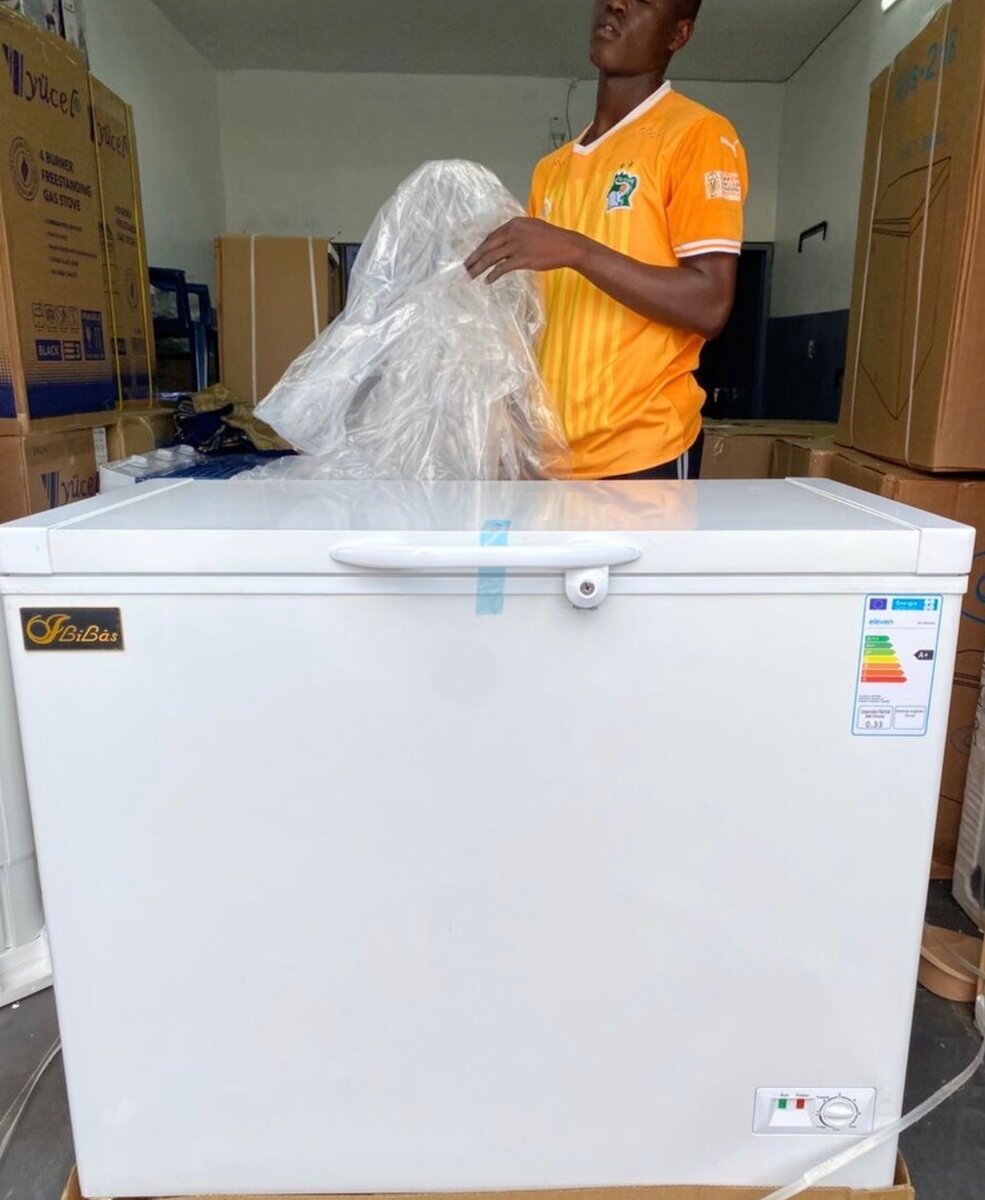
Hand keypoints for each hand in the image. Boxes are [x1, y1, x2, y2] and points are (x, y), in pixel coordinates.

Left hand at [465, 218, 583, 282]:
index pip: (491, 236)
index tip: (473, 257)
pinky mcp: (522, 258)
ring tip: (470, 276)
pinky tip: (488, 280)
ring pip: (491, 257)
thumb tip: (504, 242)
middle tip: (464, 267)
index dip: (480, 248)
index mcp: (513, 223)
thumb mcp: (532, 228)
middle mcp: (512, 232)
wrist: (567, 246)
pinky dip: (493, 274)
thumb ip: (517, 232)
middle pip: (487, 246)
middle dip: (473, 258)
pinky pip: (502, 268)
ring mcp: (517, 245)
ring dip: (478, 267)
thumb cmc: (552, 239)